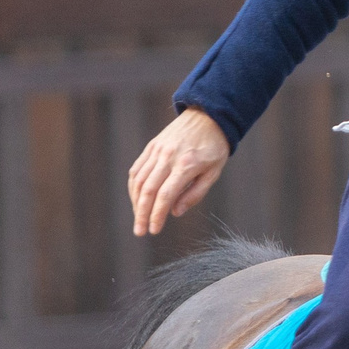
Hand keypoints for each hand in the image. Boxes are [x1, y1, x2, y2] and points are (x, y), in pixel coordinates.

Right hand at [128, 107, 231, 236]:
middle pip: (148, 190)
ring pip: (138, 181)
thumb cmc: (214, 147)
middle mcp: (168, 157)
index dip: (157, 215)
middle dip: (142, 214)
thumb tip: (175, 213)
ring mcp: (157, 150)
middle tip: (140, 232)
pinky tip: (137, 199)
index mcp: (186, 165)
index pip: (166, 195)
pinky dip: (133, 187)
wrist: (208, 116)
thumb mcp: (213, 172)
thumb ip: (195, 194)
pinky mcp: (151, 147)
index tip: (154, 230)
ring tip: (139, 219)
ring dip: (135, 203)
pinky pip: (137, 169)